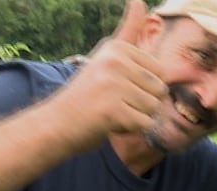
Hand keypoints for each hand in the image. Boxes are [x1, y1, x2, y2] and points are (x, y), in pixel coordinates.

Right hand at [44, 0, 168, 150]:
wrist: (56, 124)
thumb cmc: (87, 95)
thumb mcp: (107, 58)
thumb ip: (129, 34)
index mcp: (117, 48)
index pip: (161, 71)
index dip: (143, 87)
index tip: (115, 86)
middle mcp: (115, 61)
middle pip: (160, 89)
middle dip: (142, 103)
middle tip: (113, 102)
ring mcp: (113, 84)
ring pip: (154, 107)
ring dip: (137, 116)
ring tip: (111, 112)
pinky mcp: (113, 108)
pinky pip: (144, 123)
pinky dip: (130, 129)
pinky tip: (109, 123)